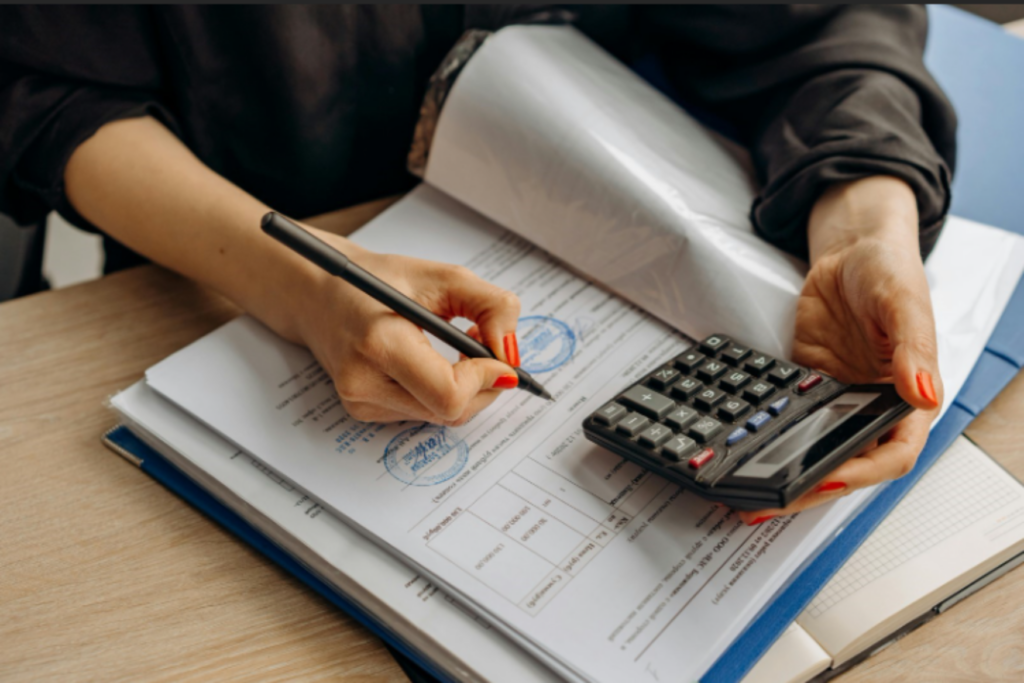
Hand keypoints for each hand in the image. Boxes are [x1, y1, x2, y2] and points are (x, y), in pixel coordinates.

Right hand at [294, 229, 522, 425]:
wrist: (319, 292)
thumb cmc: (379, 279)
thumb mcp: (443, 277)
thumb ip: (491, 307)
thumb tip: (511, 354)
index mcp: (380, 343)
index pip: (449, 394)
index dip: (485, 379)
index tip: (499, 357)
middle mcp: (364, 382)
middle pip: (451, 412)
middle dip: (483, 385)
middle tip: (485, 348)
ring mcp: (361, 402)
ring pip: (441, 416)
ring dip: (464, 389)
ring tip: (458, 350)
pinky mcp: (362, 411)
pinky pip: (423, 413)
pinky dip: (441, 392)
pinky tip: (432, 363)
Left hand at [737, 176, 941, 524]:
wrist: (850, 251)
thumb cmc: (888, 271)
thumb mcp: (903, 303)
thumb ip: (912, 349)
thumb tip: (922, 393)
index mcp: (908, 398)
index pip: (891, 454)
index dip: (861, 473)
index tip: (827, 481)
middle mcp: (873, 408)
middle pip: (846, 464)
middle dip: (809, 489)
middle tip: (769, 503)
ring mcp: (837, 401)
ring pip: (814, 450)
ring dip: (785, 474)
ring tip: (749, 494)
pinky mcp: (806, 388)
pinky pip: (788, 421)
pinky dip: (769, 440)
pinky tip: (745, 453)